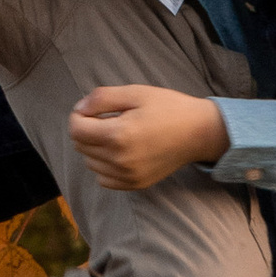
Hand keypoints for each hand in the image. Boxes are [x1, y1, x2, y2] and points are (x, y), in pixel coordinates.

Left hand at [68, 85, 232, 191]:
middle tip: (107, 118)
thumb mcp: (135, 93)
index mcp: (118, 135)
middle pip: (81, 146)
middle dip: (86, 129)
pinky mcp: (135, 184)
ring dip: (94, 147)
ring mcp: (127, 175)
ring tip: (116, 134)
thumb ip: (102, 98)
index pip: (76, 129)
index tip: (93, 109)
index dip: (79, 115)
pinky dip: (104, 166)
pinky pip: (103, 179)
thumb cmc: (169, 108)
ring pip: (90, 163)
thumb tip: (80, 108)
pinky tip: (119, 152)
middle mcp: (119, 160)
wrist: (199, 132)